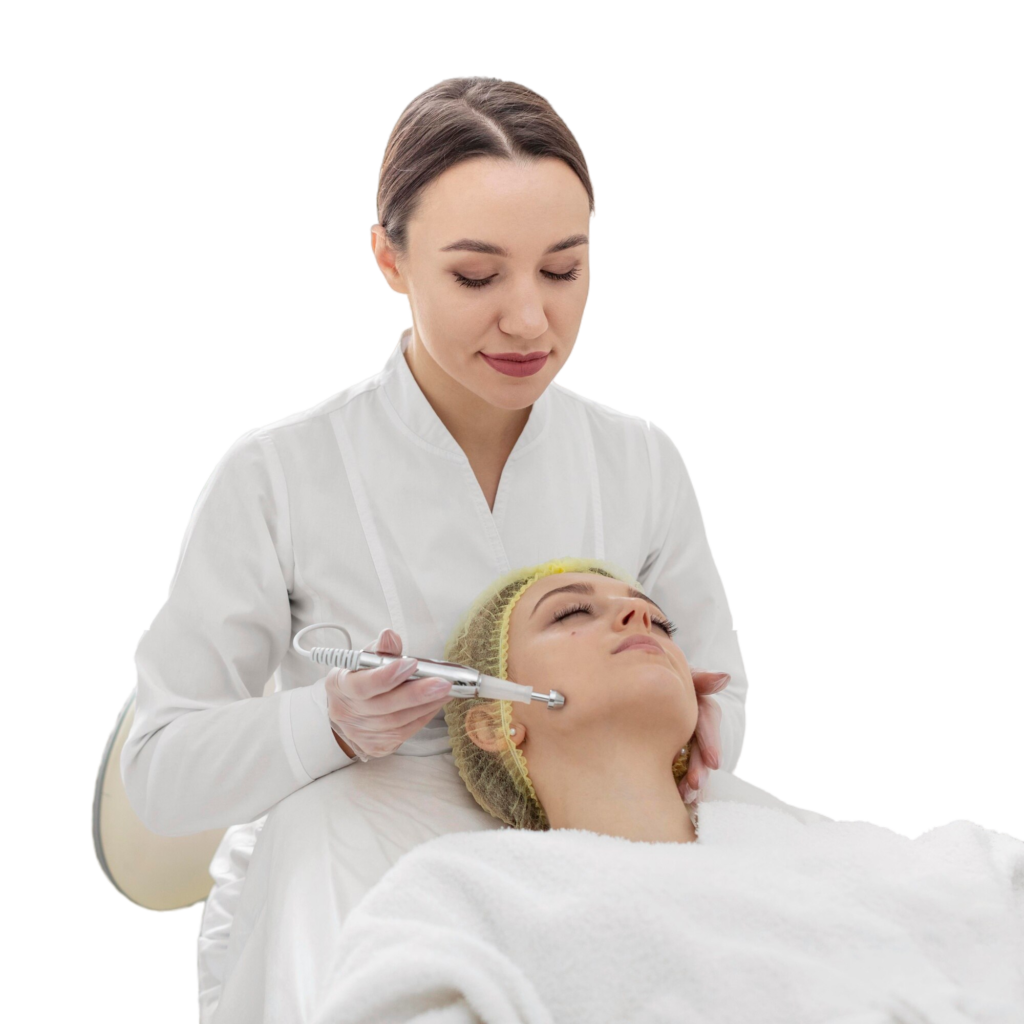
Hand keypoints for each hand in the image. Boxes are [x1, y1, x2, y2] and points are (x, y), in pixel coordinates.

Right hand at [324, 628, 453, 760]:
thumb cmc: (361, 677)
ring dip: (426, 705)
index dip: (387, 676)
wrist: (349, 710)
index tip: (412, 663)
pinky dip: (424, 716)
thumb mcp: (365, 659)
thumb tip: (390, 636)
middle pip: (384, 707)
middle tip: (443, 682)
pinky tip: (437, 703)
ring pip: (398, 722)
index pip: (362, 685)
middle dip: (416, 694)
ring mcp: (360, 733)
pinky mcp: (376, 746)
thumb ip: (381, 648)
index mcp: (339, 685)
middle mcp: (346, 713)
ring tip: (446, 690)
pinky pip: (405, 732)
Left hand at [678, 669, 729, 804]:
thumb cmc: (673, 680)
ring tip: (685, 796)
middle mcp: (699, 725)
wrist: (660, 688)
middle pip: (702, 747)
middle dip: (700, 766)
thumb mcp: (686, 677)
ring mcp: (690, 740)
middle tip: (695, 784)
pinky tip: (677, 795)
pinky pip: (680, 767)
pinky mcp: (676, 751)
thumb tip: (724, 678)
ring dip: (691, 779)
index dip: (711, 741)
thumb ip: (701, 678)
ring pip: (693, 761)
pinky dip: (680, 781)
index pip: (708, 721)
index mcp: (702, 706)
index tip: (714, 763)